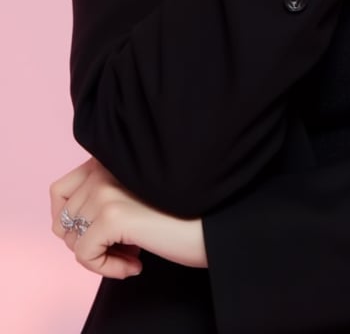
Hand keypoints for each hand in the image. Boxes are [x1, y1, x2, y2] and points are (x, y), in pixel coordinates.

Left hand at [50, 157, 206, 277]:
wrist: (211, 222)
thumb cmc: (180, 212)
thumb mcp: (133, 194)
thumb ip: (103, 194)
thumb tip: (68, 227)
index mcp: (107, 158)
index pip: (59, 191)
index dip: (71, 221)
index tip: (99, 235)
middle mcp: (102, 168)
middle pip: (62, 221)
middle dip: (88, 243)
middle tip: (122, 247)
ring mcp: (105, 190)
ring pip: (72, 241)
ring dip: (100, 257)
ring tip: (132, 255)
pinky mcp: (111, 215)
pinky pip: (84, 256)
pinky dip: (106, 269)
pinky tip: (135, 265)